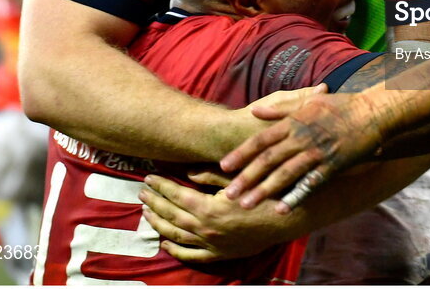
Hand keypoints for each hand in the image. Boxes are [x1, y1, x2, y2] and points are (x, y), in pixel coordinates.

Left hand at [139, 171, 292, 262]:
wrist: (287, 219)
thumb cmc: (265, 193)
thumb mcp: (238, 179)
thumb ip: (211, 176)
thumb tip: (188, 173)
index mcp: (209, 208)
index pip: (177, 195)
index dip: (161, 185)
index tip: (150, 177)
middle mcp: (206, 228)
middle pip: (172, 214)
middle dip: (155, 201)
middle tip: (143, 191)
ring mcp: (211, 244)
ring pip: (176, 234)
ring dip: (159, 222)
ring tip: (146, 212)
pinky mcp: (219, 254)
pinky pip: (191, 255)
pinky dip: (175, 250)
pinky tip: (164, 243)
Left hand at [219, 91, 384, 209]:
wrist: (373, 112)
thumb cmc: (341, 105)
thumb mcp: (309, 101)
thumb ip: (281, 108)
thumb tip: (255, 113)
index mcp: (295, 122)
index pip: (262, 140)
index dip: (242, 154)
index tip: (223, 166)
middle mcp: (302, 138)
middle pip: (268, 160)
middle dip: (246, 178)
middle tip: (226, 195)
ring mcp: (317, 153)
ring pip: (285, 174)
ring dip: (264, 190)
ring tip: (245, 205)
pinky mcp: (332, 166)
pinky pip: (310, 184)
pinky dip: (295, 197)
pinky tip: (281, 209)